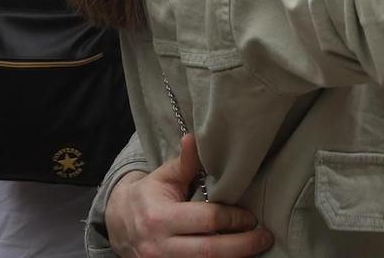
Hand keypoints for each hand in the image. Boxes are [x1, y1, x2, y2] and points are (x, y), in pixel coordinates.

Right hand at [106, 134, 270, 257]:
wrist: (119, 225)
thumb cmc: (148, 196)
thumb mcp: (163, 177)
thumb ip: (185, 163)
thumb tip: (194, 138)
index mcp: (160, 218)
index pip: (207, 221)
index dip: (233, 219)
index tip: (251, 217)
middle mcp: (160, 247)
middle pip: (210, 252)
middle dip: (242, 246)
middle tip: (264, 238)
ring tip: (254, 249)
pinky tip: (234, 256)